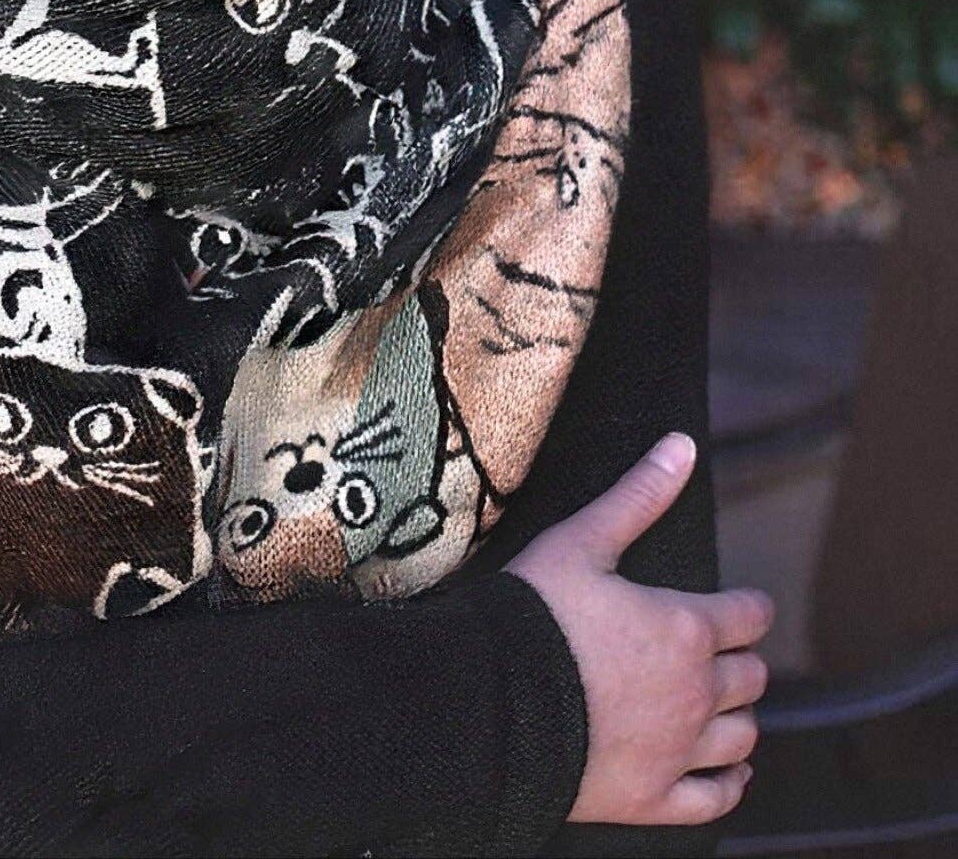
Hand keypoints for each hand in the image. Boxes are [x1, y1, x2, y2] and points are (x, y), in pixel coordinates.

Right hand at [505, 431, 773, 830]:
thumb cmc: (535, 614)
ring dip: (739, 717)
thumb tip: (682, 446)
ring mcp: (680, 751)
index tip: (741, 606)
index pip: (749, 616)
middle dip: (742, 660)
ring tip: (721, 706)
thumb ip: (639, 496)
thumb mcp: (582, 541)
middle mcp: (698, 693)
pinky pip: (717, 798)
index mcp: (687, 629)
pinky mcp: (656, 798)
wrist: (492, 703)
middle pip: (752, 678)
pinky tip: (731, 771)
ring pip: (743, 736)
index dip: (748, 607)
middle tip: (719, 652)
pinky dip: (732, 783)